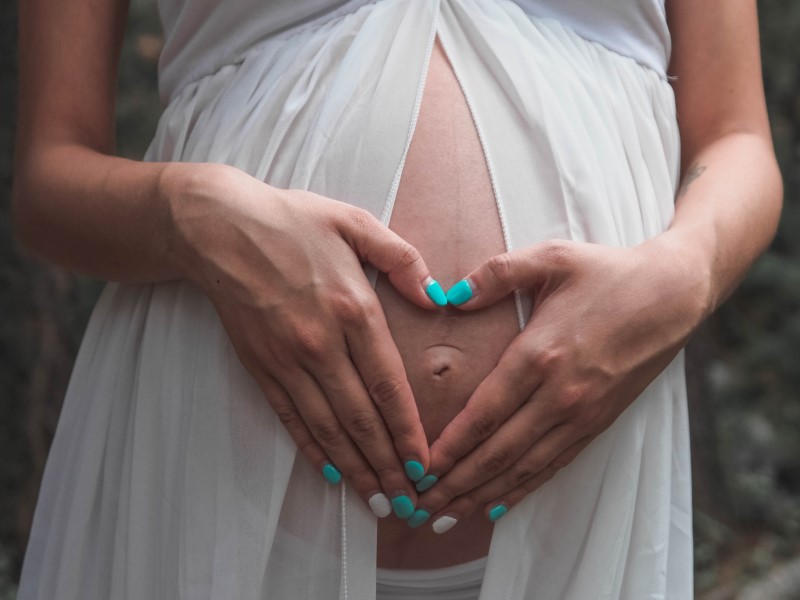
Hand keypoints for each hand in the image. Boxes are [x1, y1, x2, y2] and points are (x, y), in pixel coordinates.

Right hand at [165, 163, 442, 518]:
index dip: (408, 432)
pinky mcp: (260, 367)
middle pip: (361, 419)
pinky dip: (312, 450)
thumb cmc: (291, 221)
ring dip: (355, 469)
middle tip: (408, 501)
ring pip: (327, 428)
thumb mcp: (355, 223)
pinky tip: (331, 473)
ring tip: (377, 499)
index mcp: (353, 309)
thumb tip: (437, 298)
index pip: (389, 387)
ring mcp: (287, 360)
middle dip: (387, 465)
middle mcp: (322, 344)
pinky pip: (290, 418)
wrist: (218, 228)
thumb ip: (402, 260)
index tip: (425, 464)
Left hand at [414, 237, 709, 530]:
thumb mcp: (551, 258)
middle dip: (456, 484)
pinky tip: (499, 506)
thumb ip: (496, 274)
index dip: (449, 448)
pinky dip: (524, 489)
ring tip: (447, 516)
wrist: (673, 295)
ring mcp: (582, 414)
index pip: (483, 414)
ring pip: (524, 467)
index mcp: (541, 354)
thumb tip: (449, 295)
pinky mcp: (598, 422)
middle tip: (420, 508)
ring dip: (483, 495)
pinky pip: (554, 465)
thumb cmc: (608, 272)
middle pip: (498, 452)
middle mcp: (560, 394)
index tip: (419, 470)